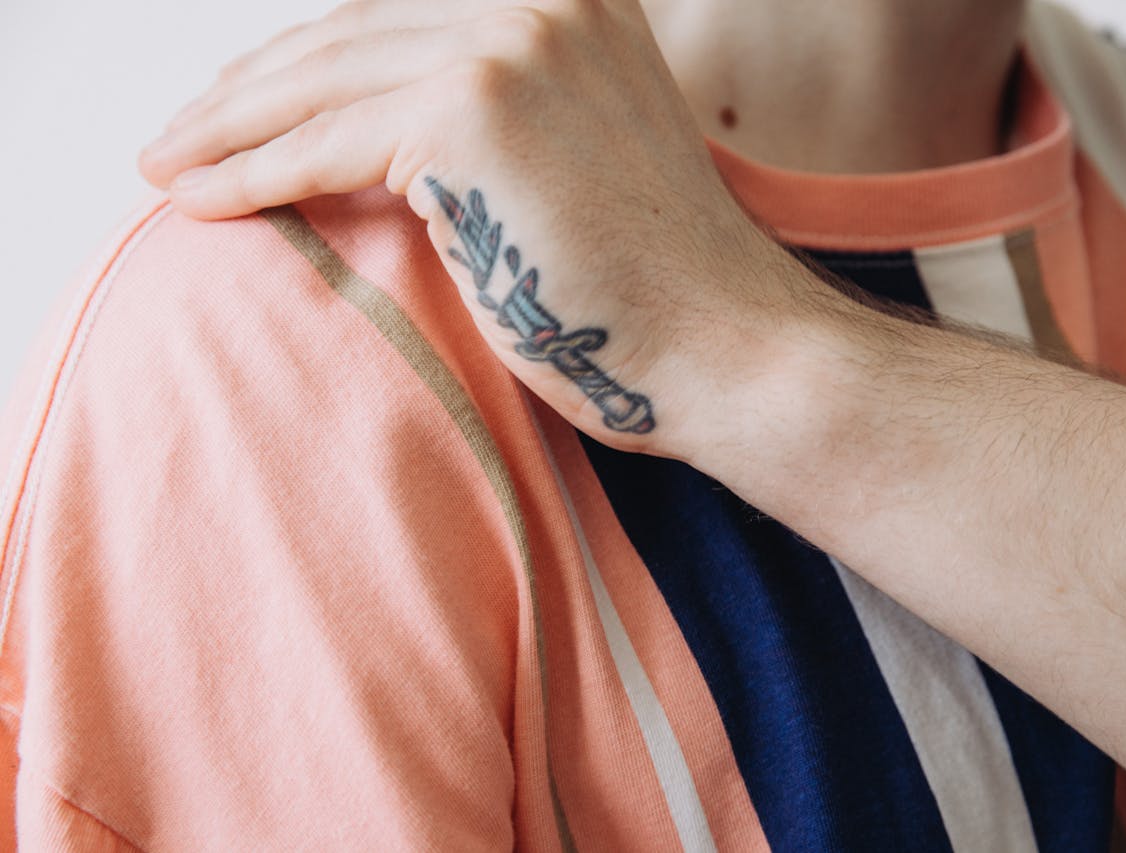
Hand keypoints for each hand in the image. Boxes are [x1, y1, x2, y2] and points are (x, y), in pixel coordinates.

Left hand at [137, 0, 804, 456]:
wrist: (726, 345)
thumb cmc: (653, 287)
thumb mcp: (578, 161)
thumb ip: (498, 118)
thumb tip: (384, 137)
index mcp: (569, 1)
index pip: (396, 19)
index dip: (308, 62)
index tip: (244, 104)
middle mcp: (539, 2)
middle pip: (348, 38)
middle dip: (250, 91)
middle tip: (182, 136)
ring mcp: (509, 46)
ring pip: (321, 83)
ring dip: (227, 128)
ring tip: (169, 166)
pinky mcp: (472, 113)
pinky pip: (324, 144)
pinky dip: (249, 174)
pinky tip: (197, 201)